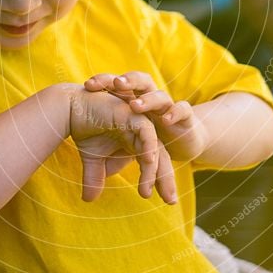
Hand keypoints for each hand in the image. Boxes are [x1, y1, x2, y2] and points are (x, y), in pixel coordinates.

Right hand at [67, 85, 176, 203]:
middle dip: (165, 179)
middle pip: (161, 157)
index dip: (159, 182)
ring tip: (148, 190)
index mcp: (137, 141)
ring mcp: (139, 122)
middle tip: (170, 201)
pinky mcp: (132, 114)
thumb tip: (89, 200)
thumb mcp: (92, 160)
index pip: (154, 163)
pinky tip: (148, 161)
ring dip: (154, 170)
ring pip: (155, 148)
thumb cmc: (83, 130)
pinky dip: (148, 146)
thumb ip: (95, 178)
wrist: (70, 110)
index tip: (166, 202)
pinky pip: (146, 131)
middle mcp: (141, 133)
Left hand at [84, 72, 208, 162]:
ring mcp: (168, 107)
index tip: (87, 86)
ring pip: (159, 96)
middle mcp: (151, 99)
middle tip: (116, 83)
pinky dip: (175, 113)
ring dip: (148, 100)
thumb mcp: (125, 151)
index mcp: (133, 100)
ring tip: (135, 106)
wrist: (184, 141)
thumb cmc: (149, 141)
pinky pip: (183, 110)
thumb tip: (87, 192)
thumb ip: (107, 163)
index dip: (104, 81)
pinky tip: (166, 120)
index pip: (117, 85)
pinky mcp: (185, 117)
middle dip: (127, 80)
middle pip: (139, 81)